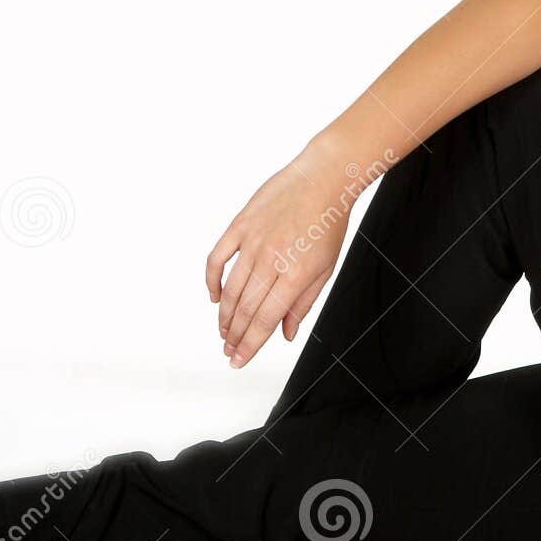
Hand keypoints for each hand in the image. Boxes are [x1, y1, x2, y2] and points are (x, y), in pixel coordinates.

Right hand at [205, 140, 364, 367]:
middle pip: (244, 309)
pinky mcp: (240, 226)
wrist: (323, 179)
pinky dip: (212, 280)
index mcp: (295, 274)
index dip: (250, 345)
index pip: (265, 320)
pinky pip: (217, 259)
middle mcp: (271, 260)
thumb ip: (303, 302)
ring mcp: (252, 242)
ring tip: (223, 332)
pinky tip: (214, 296)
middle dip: (234, 336)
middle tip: (228, 350)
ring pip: (229, 289)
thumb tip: (286, 333)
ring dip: (223, 315)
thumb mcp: (325, 267)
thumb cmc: (329, 223)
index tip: (238, 361)